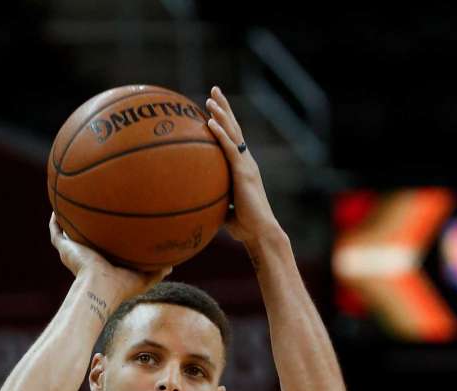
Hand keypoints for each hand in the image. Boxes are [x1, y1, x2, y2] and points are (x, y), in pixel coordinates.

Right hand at [48, 213, 171, 300]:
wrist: (101, 288)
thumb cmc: (122, 287)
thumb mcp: (144, 277)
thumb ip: (157, 270)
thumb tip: (172, 264)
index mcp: (103, 263)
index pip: (103, 248)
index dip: (107, 238)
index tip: (114, 225)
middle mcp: (87, 257)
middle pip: (84, 240)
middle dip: (87, 228)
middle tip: (93, 212)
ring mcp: (74, 252)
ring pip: (67, 235)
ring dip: (68, 222)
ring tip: (70, 204)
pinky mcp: (65, 249)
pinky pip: (56, 231)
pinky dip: (55, 220)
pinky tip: (58, 207)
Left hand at [205, 86, 282, 245]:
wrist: (260, 232)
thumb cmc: (244, 227)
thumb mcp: (224, 210)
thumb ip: (214, 202)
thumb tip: (196, 205)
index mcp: (243, 167)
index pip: (233, 138)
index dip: (225, 121)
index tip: (214, 106)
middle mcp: (246, 161)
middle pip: (234, 128)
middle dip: (225, 108)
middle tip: (214, 91)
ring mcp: (246, 165)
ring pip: (233, 133)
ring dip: (222, 114)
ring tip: (211, 98)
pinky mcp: (243, 172)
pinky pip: (229, 148)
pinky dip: (220, 134)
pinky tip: (210, 122)